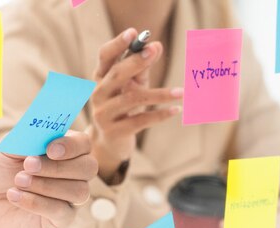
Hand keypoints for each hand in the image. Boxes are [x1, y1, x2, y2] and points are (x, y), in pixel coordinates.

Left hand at [0, 131, 97, 227]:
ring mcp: (71, 198)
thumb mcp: (7, 150)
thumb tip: (40, 131)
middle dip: (57, 167)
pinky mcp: (62, 219)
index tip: (49, 149)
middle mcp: (75, 174)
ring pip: (79, 191)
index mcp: (66, 150)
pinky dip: (37, 202)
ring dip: (46, 185)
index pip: (83, 144)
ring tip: (18, 181)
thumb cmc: (2, 171)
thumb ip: (24, 138)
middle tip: (28, 166)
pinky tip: (15, 196)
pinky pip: (61, 211)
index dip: (71, 146)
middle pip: (88, 167)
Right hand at [90, 28, 182, 180]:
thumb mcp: (132, 86)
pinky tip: (176, 110)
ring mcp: (103, 114)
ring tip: (181, 92)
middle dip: (136, 62)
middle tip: (154, 51)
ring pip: (133, 99)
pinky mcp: (114, 132)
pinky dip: (160, 115)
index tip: (133, 33)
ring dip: (160, 94)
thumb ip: (143, 67)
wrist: (111, 143)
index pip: (105, 57)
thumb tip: (156, 46)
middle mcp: (98, 94)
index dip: (117, 44)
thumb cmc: (124, 107)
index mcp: (101, 78)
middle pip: (116, 74)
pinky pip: (140, 121)